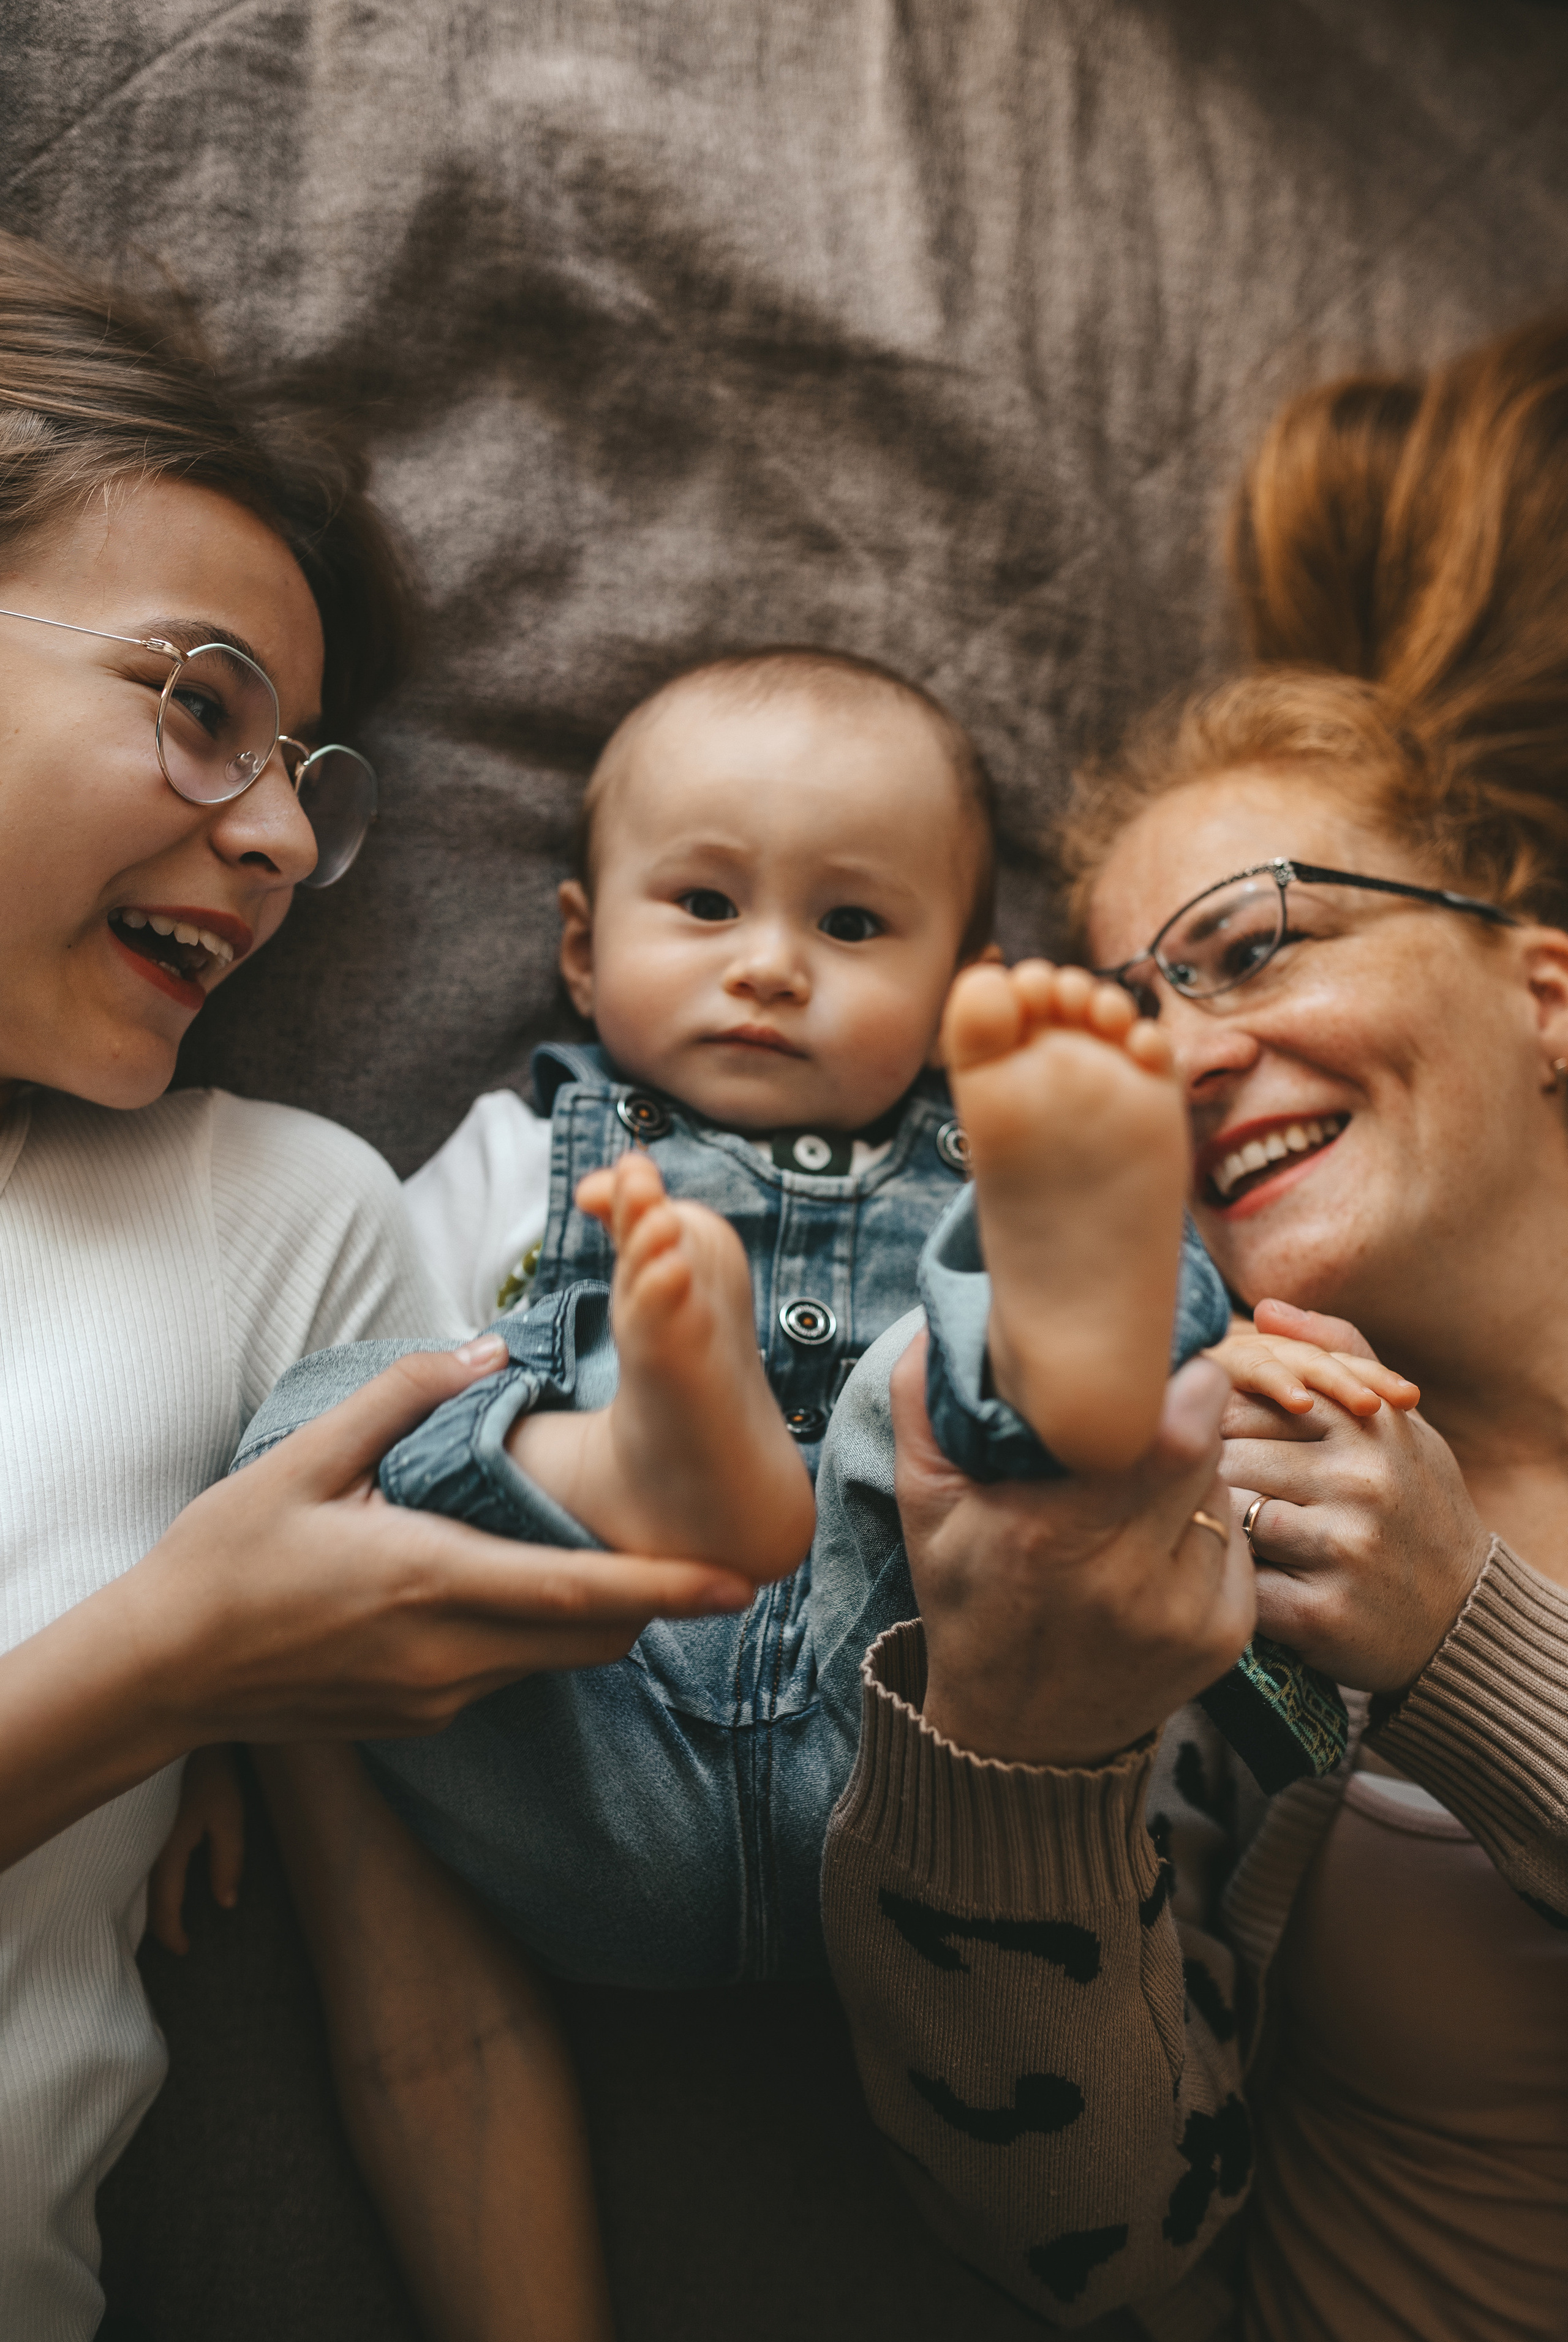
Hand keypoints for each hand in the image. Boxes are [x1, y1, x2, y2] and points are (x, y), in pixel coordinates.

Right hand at [124, 1341, 753, 1741]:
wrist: (159, 1671)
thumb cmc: (225, 1557)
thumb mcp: (305, 1459)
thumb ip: (405, 1397)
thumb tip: (489, 1349)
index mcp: (430, 1580)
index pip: (580, 1595)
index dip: (668, 1590)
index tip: (738, 1583)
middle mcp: (448, 1655)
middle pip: (592, 1639)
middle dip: (648, 1600)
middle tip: (688, 1552)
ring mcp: (436, 1698)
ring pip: (553, 1660)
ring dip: (588, 1615)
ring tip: (600, 1553)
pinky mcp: (420, 1719)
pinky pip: (505, 1674)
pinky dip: (531, 1633)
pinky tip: (503, 1584)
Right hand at [149, 1743, 245, 1953]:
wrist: (184, 1729)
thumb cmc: (212, 1772)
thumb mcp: (229, 1815)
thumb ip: (228, 1860)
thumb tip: (226, 1903)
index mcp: (167, 1848)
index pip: (164, 1903)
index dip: (172, 1932)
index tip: (185, 1951)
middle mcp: (143, 1845)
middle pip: (144, 1898)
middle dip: (157, 1925)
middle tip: (175, 1943)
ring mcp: (136, 1834)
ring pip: (137, 1881)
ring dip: (150, 1904)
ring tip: (166, 1922)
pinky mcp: (137, 1823)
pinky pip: (136, 1861)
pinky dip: (144, 1881)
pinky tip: (156, 1884)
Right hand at [893, 1337, 1255, 1767]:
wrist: (1016, 1737)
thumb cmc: (968, 1599)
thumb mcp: (923, 1501)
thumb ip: (926, 1396)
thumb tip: (952, 1304)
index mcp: (1053, 1534)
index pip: (1170, 1424)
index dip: (1171, 1376)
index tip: (1144, 1361)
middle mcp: (1128, 1578)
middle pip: (1206, 1443)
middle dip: (1184, 1406)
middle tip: (1149, 1399)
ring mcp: (1186, 1613)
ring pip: (1224, 1485)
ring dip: (1191, 1466)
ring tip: (1135, 1483)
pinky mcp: (1226, 1636)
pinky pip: (1236, 1538)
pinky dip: (1203, 1523)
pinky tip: (1152, 1541)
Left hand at [1220, 1307, 1488, 1692]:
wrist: (1465, 1618)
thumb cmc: (1415, 1504)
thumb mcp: (1396, 1423)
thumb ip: (1337, 1355)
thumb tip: (1264, 1309)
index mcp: (1367, 1426)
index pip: (1248, 1399)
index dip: (1207, 1418)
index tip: (1193, 1436)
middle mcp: (1362, 1481)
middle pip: (1229, 1455)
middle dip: (1197, 1473)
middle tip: (1177, 1487)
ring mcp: (1346, 1549)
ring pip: (1232, 1518)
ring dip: (1210, 1525)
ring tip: (1204, 1529)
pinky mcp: (1323, 1614)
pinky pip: (1241, 1586)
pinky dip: (1227, 1583)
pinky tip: (1231, 1580)